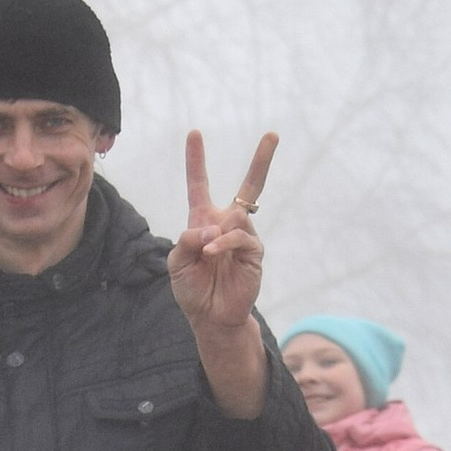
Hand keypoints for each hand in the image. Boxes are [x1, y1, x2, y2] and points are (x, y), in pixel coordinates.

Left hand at [168, 129, 276, 415]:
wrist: (211, 318)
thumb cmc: (192, 290)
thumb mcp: (176, 263)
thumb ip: (185, 241)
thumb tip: (208, 229)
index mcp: (204, 221)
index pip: (199, 185)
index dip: (196, 160)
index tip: (194, 133)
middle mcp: (227, 224)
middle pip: (249, 187)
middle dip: (262, 160)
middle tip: (274, 134)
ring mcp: (244, 237)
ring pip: (235, 218)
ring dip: (216, 234)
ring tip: (206, 254)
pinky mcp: (254, 253)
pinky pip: (241, 238)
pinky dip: (224, 244)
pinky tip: (213, 254)